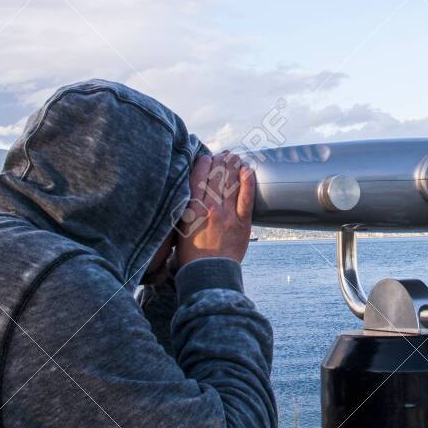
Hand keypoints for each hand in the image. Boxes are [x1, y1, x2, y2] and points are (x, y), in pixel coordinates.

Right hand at [176, 151, 255, 265]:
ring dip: (232, 167)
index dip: (203, 164)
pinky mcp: (242, 223)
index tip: (206, 156)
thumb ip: (184, 210)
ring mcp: (227, 214)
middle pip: (215, 177)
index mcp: (191, 209)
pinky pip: (246, 199)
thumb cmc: (190, 255)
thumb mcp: (178, 229)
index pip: (197, 178)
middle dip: (220, 162)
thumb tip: (187, 195)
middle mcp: (209, 208)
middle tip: (224, 153)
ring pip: (230, 184)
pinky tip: (248, 170)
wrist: (208, 274)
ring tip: (235, 156)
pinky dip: (247, 183)